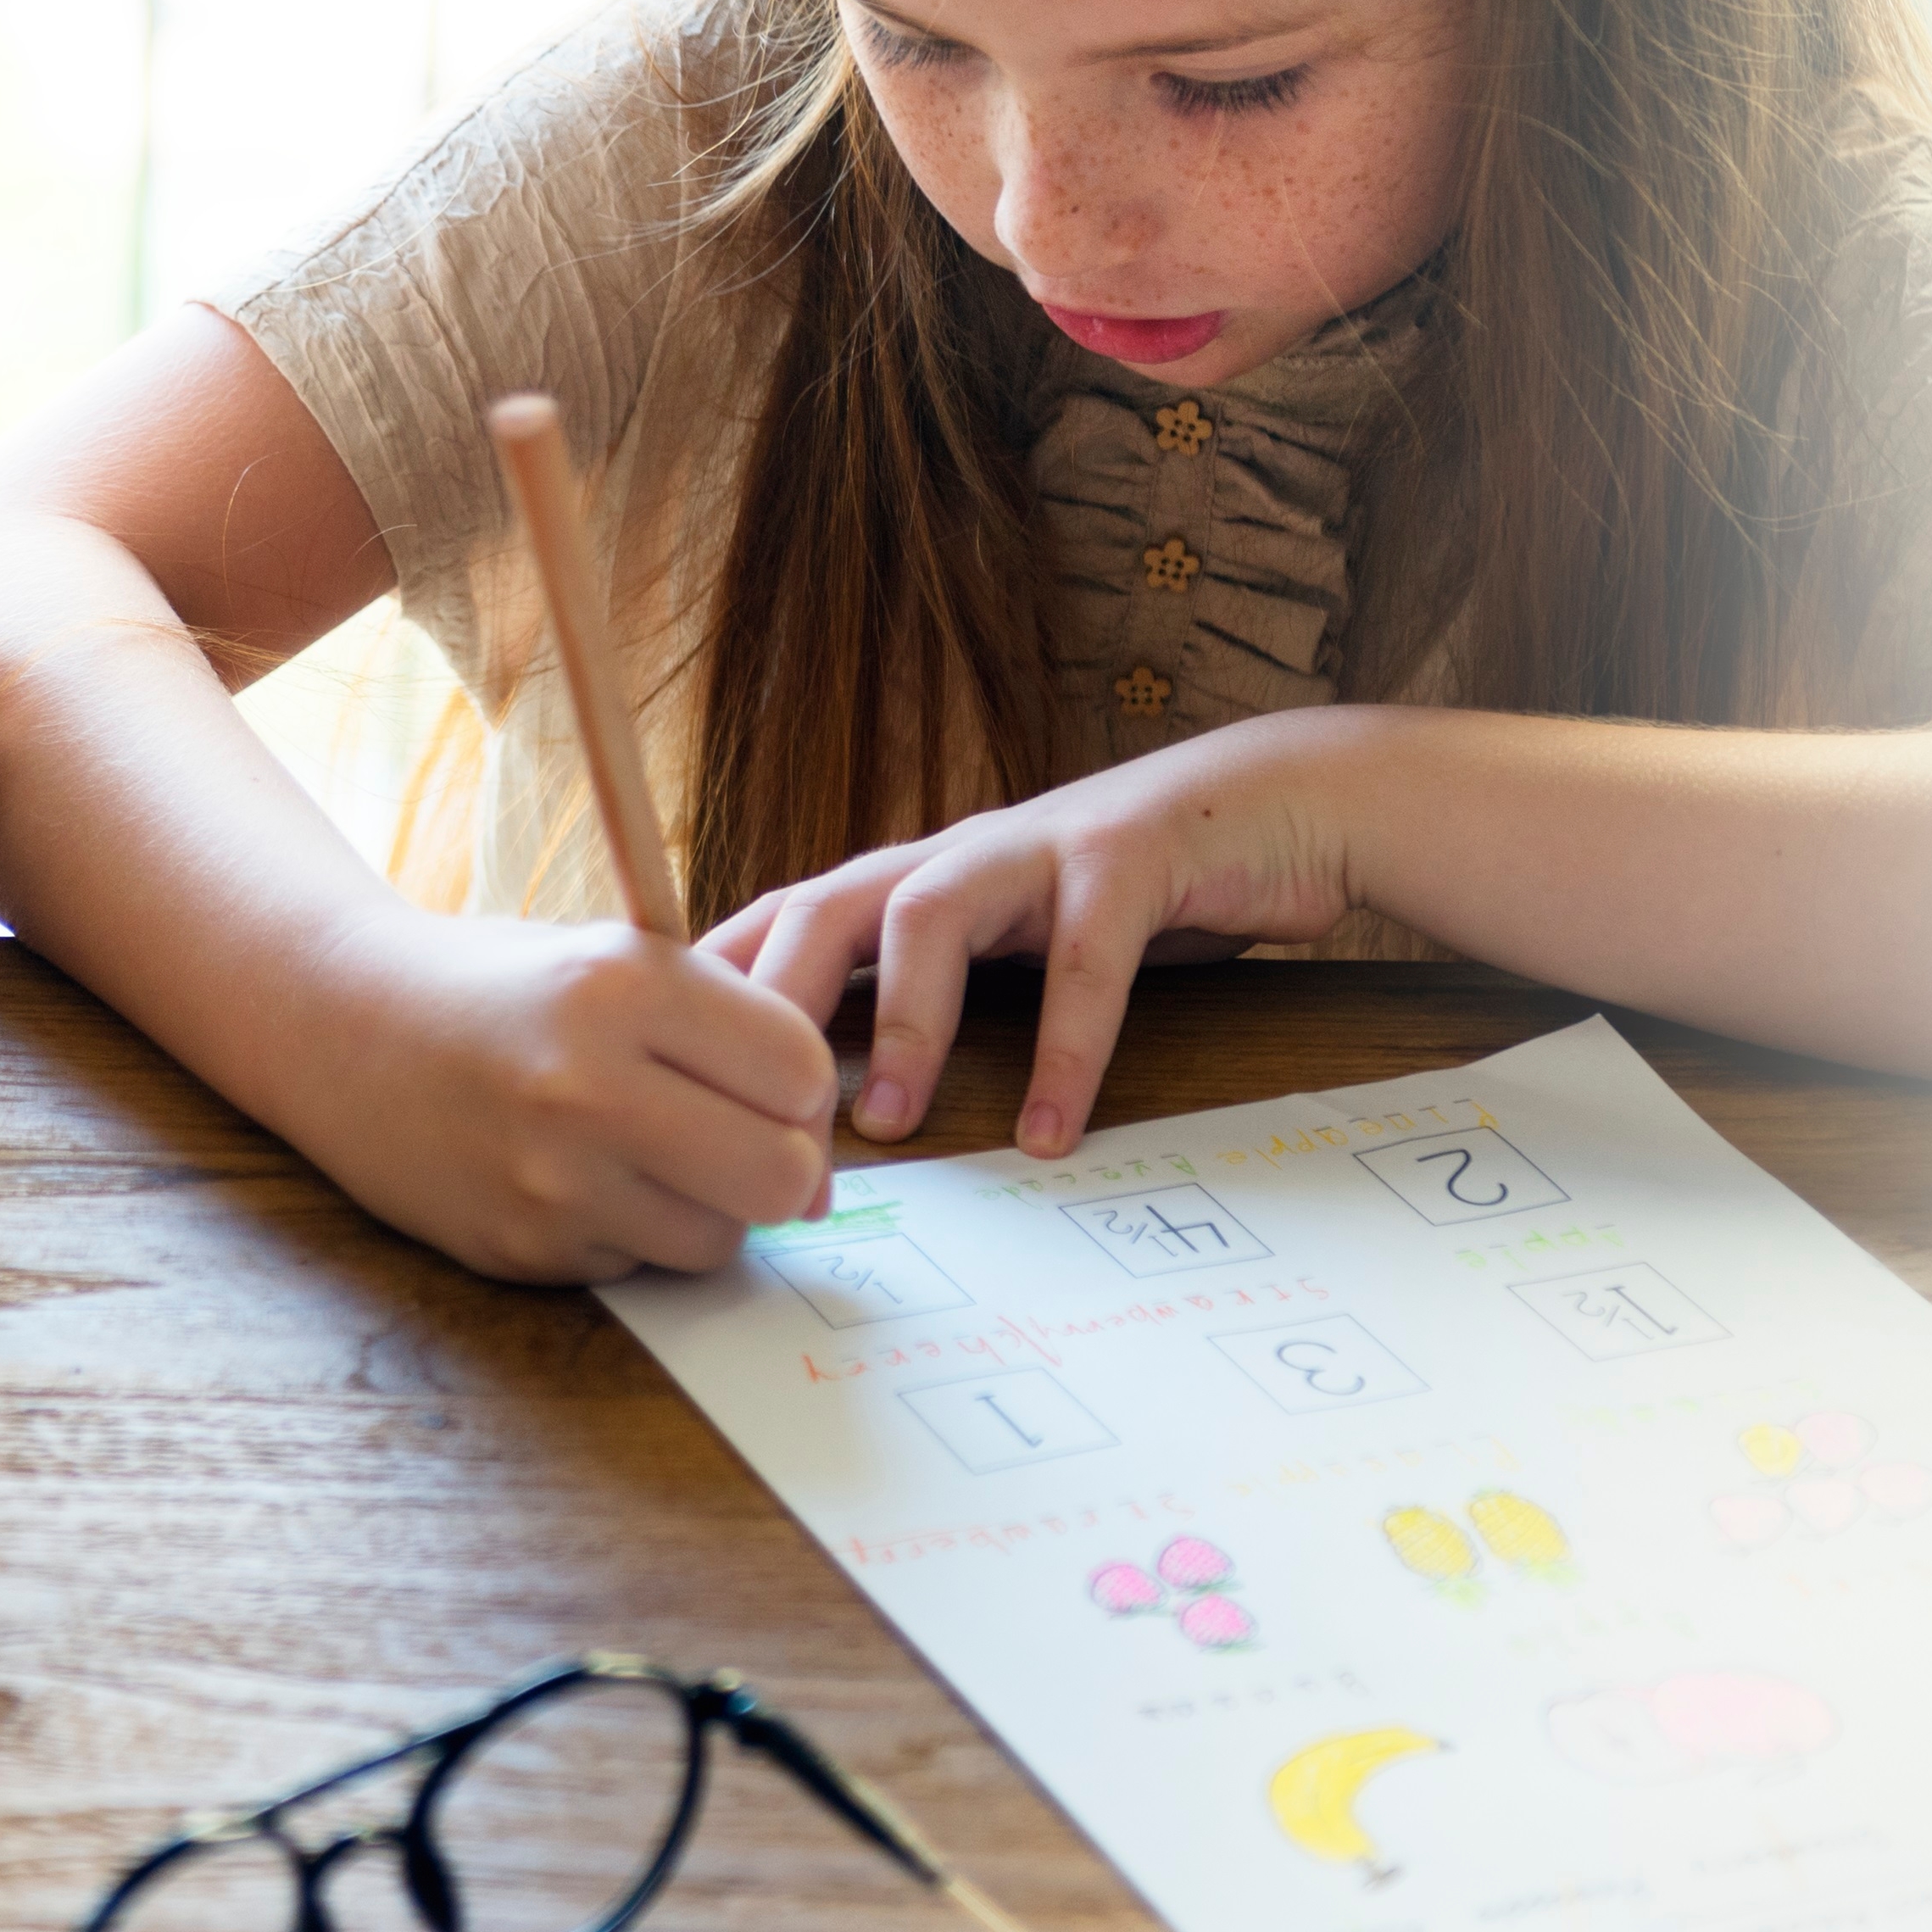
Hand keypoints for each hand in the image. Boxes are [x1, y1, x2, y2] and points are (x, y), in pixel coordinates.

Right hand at [294, 911, 841, 1284]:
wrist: (346, 1027)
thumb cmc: (508, 987)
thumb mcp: (618, 958)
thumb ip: (729, 1032)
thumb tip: (822, 1165)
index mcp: (625, 985)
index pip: (801, 1068)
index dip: (804, 1086)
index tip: (771, 1084)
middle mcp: (588, 1084)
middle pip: (783, 1175)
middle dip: (785, 1167)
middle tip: (747, 1144)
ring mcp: (551, 1177)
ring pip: (719, 1238)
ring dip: (711, 1208)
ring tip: (656, 1156)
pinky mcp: (522, 1245)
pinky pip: (640, 1264)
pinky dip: (635, 1231)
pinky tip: (585, 1178)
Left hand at [711, 710, 1384, 1157]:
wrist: (1276, 802)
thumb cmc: (1126, 894)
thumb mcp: (1011, 947)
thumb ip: (930, 1000)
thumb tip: (840, 1111)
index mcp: (915, 882)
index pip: (782, 924)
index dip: (714, 994)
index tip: (655, 1081)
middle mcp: (957, 856)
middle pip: (823, 905)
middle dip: (770, 1005)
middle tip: (742, 1119)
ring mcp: (1040, 850)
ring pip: (930, 913)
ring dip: (902, 1022)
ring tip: (887, 1124)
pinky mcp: (1131, 860)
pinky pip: (1090, 958)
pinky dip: (1067, 1049)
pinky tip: (1052, 1130)